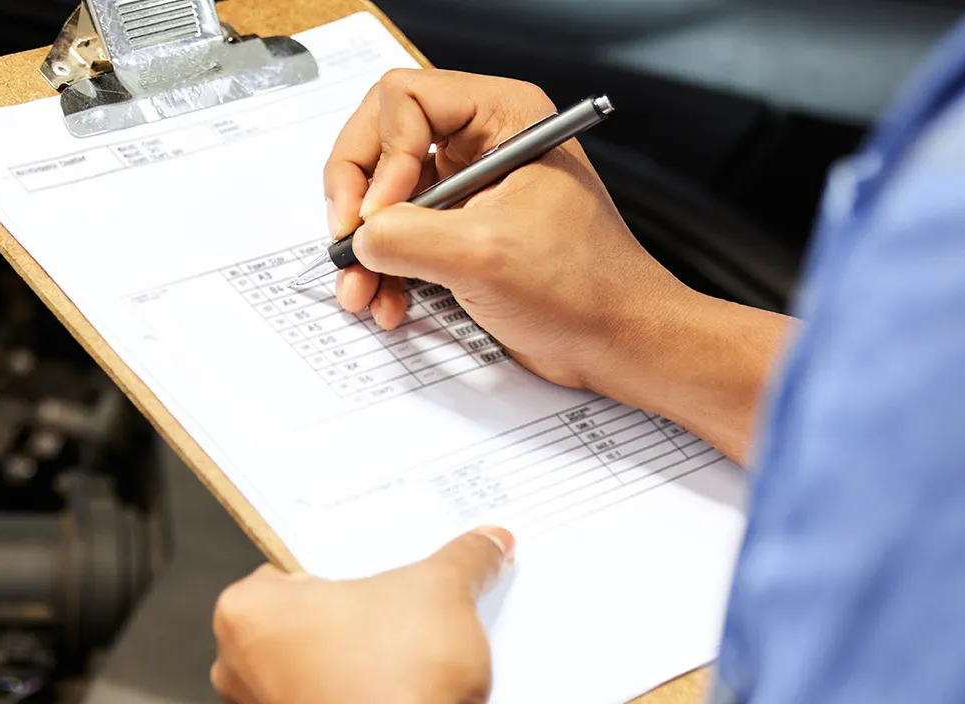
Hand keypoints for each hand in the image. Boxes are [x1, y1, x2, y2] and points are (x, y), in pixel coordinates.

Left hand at [211, 527, 514, 703]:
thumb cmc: (397, 682)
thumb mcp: (444, 592)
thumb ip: (464, 558)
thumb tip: (491, 542)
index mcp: (246, 611)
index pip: (299, 568)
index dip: (353, 568)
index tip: (390, 571)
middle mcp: (237, 668)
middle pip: (311, 622)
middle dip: (359, 618)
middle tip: (409, 610)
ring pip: (323, 674)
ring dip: (363, 667)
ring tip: (414, 660)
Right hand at [325, 70, 787, 461]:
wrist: (617, 343)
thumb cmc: (584, 287)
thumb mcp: (483, 254)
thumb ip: (406, 236)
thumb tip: (359, 238)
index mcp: (503, 116)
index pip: (405, 100)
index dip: (380, 156)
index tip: (378, 214)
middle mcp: (483, 141)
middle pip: (383, 142)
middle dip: (359, 199)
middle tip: (347, 241)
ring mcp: (470, 188)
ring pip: (384, 195)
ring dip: (366, 247)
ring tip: (362, 292)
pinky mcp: (462, 231)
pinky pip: (401, 236)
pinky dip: (385, 270)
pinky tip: (388, 303)